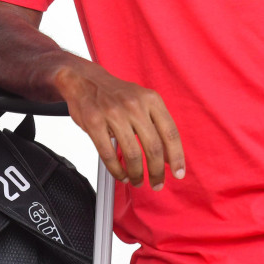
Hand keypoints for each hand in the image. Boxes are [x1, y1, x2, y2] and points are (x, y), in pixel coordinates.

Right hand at [53, 61, 184, 188]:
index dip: (176, 157)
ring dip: (136, 174)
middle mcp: (134, 105)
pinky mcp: (94, 122)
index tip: (178, 173)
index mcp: (151, 99)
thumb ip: (156, 125)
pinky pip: (108, 154)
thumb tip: (169, 156)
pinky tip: (121, 174)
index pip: (170, 133)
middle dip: (157, 171)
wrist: (85, 80)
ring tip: (136, 180)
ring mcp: (113, 113)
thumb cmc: (116, 94)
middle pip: (153, 147)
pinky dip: (117, 170)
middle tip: (157, 183)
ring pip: (132, 154)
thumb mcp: (142, 101)